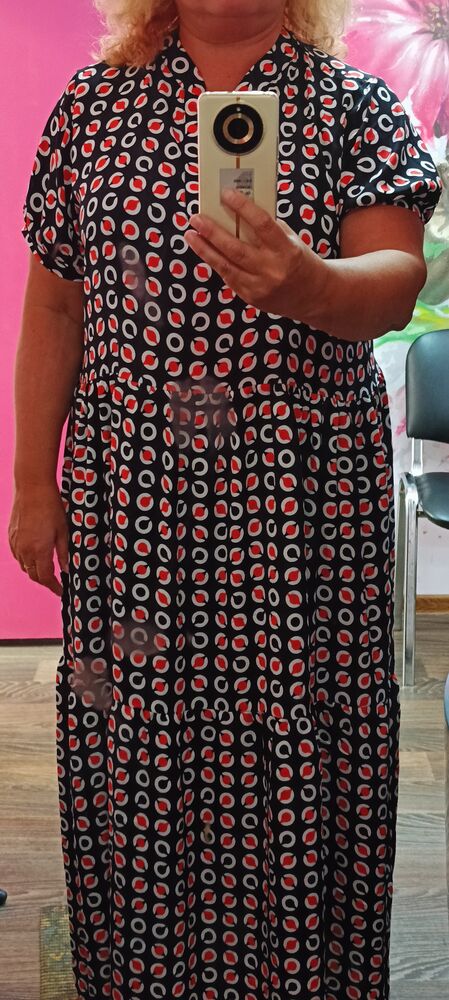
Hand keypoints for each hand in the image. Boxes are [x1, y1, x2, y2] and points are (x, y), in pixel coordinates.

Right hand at [8, 483, 68, 596]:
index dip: (54, 587)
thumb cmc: (51, 507)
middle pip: (33, 575)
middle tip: (56, 581)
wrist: (32, 488)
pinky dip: (26, 560)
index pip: (45, 578)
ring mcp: (16, 543)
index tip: (61, 591)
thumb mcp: (63, 531)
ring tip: (47, 568)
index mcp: (39, 551)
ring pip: (24, 566)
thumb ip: (64, 553)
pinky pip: (18, 555)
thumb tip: (67, 569)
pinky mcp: (11, 536)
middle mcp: (24, 550)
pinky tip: (34, 555)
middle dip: (45, 581)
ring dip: (35, 570)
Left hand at [185, 187, 324, 319]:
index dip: (243, 207)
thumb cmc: (299, 260)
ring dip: (204, 249)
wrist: (314, 296)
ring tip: (190, 235)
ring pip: (226, 266)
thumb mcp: (291, 240)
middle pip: (236, 248)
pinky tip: (205, 250)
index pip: (262, 224)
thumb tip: (237, 210)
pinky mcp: (252, 297)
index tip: (226, 194)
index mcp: (286, 250)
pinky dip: (215, 262)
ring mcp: (261, 286)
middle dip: (212, 232)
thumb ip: (267, 229)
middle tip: (196, 218)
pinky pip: (228, 277)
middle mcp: (273, 270)